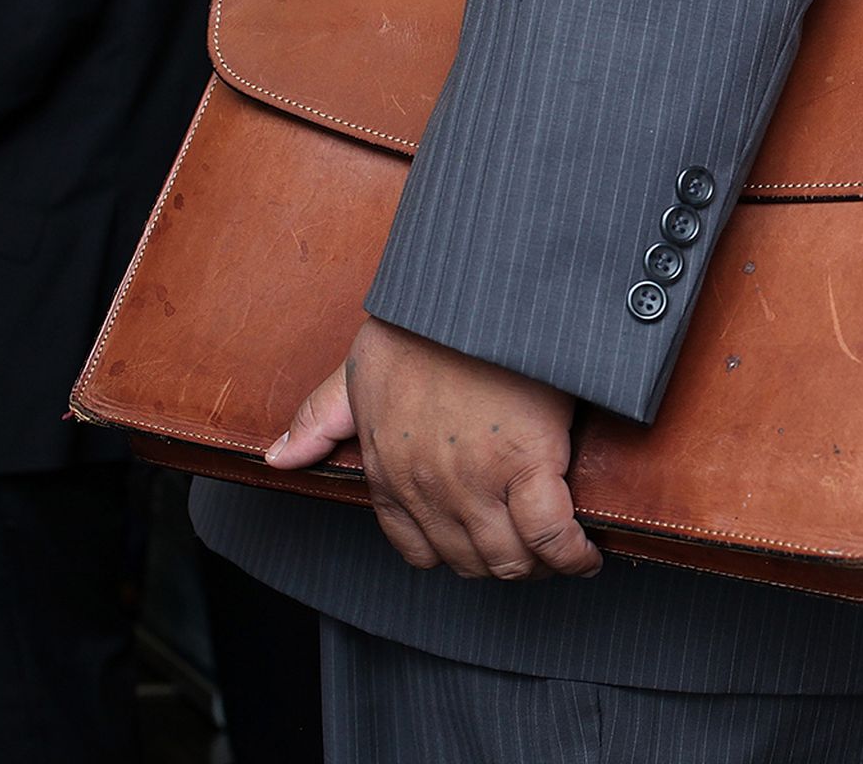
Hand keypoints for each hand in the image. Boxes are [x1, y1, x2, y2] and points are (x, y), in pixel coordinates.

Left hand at [268, 316, 601, 580]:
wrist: (472, 294)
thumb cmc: (420, 324)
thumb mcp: (356, 370)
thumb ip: (318, 419)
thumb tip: (278, 459)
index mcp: (389, 470)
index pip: (417, 548)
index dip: (455, 555)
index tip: (483, 545)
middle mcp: (429, 488)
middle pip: (471, 563)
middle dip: (502, 566)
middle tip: (532, 553)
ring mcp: (478, 481)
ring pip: (510, 560)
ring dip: (539, 566)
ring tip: (563, 555)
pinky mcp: (529, 465)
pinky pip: (550, 537)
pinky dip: (572, 554)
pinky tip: (585, 553)